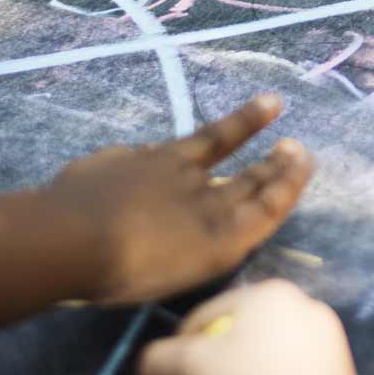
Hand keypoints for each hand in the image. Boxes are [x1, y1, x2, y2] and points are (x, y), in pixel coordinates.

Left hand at [41, 94, 313, 305]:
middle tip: (294, 142)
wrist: (68, 236)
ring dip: (243, 123)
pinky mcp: (131, 157)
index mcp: (218, 229)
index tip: (304, 157)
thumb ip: (211, 243)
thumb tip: (220, 225)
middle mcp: (200, 193)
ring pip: (213, 142)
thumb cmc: (126, 270)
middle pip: (245, 176)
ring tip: (268, 104)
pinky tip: (161, 154)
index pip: (265, 202)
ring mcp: (165, 168)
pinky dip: (169, 154)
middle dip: (274, 161)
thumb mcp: (184, 270)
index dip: (288, 181)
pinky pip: (160, 152)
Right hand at [136, 280, 358, 374]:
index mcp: (269, 292)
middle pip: (233, 342)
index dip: (176, 357)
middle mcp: (302, 307)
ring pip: (259, 363)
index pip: (200, 320)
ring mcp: (325, 342)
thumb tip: (152, 367)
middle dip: (208, 372)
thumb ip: (158, 360)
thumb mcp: (188, 369)